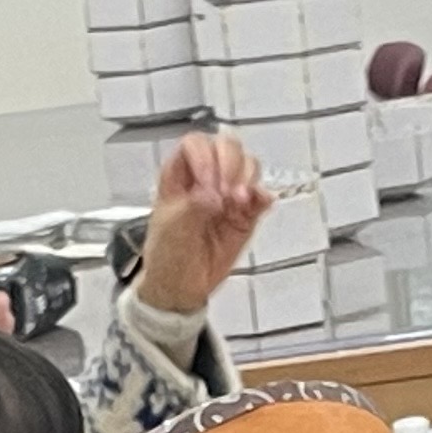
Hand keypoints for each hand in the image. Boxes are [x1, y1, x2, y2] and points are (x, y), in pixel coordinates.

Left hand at [135, 131, 269, 313]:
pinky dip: (263, 196)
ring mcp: (227, 193)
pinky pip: (260, 196)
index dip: (205, 158)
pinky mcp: (246, 214)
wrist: (181, 287)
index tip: (208, 185)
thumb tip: (216, 195)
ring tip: (239, 202)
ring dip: (247, 178)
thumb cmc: (168, 253)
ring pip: (247, 165)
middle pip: (226, 147)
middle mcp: (205, 176)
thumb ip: (193, 207)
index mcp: (179, 174)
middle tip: (227, 194)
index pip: (195, 144)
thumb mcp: (172, 228)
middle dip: (230, 164)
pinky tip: (260, 203)